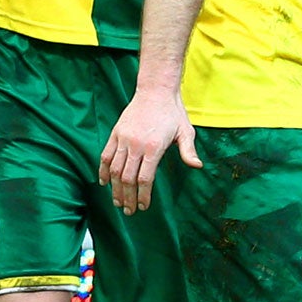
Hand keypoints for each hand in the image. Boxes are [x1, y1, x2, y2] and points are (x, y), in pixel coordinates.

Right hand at [100, 90, 197, 214]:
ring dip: (115, 188)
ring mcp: (124, 139)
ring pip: (115, 169)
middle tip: (128, 211)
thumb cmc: (173, 113)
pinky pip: (106, 155)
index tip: (143, 206)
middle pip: (128, 178)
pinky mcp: (116, 133)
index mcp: (154, 147)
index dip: (142, 195)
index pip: (145, 179)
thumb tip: (197, 166)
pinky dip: (103, 170)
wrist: (155, 90)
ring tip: (117, 202)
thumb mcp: (186, 131)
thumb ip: (188, 151)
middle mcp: (136, 145)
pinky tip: (104, 182)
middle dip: (128, 197)